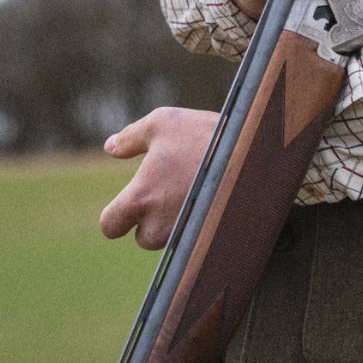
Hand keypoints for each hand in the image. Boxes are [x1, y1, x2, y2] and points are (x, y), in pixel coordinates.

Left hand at [99, 107, 218, 249]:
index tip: (131, 200)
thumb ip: (130, 137)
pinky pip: (193, 239)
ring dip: (174, 222)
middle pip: (142, 237)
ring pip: (169, 239)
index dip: (116, 214)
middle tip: (169, 188)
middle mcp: (158, 225)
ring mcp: (185, 235)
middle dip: (151, 218)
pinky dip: (197, 224)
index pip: (109, 226)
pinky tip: (210, 198)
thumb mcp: (162, 123)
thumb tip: (110, 147)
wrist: (253, 151)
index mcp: (139, 198)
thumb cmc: (202, 134)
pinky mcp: (208, 238)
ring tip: (194, 189)